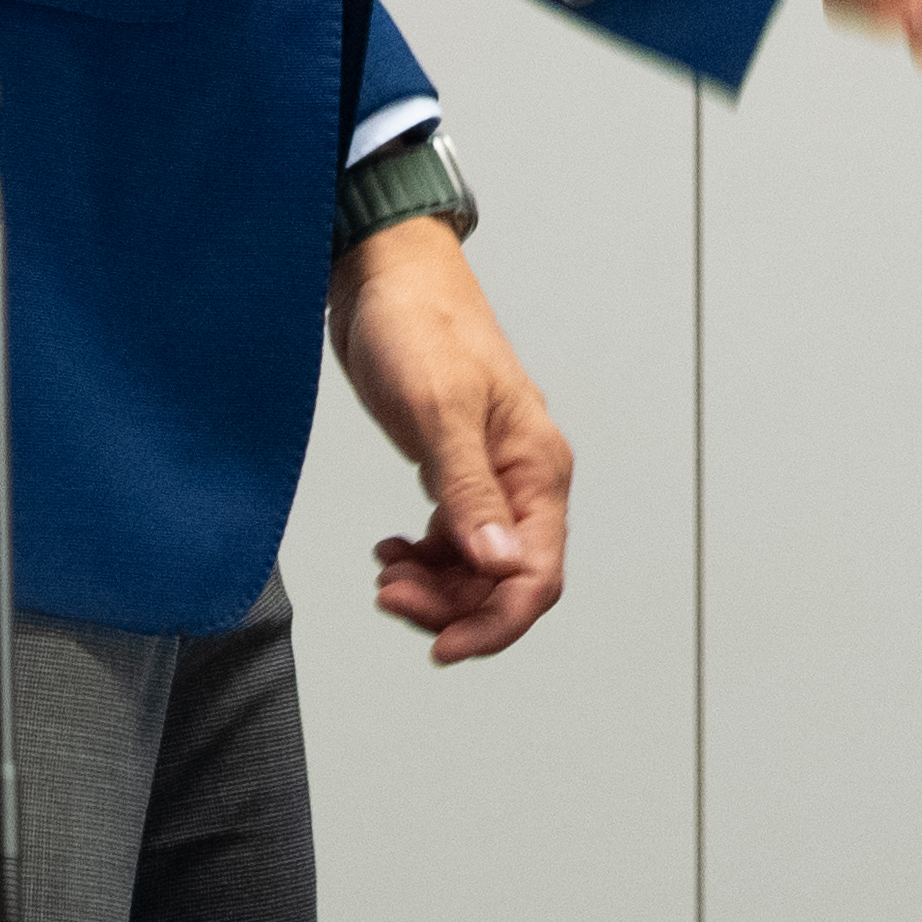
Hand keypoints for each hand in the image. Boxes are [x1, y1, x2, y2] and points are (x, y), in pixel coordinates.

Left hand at [327, 212, 570, 664]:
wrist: (385, 275)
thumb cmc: (419, 326)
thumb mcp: (438, 412)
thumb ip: (469, 493)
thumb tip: (500, 567)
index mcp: (537, 467)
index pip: (537, 575)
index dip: (495, 622)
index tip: (440, 647)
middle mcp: (524, 479)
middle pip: (506, 582)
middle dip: (451, 605)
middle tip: (389, 597)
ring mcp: (491, 477)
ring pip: (477, 567)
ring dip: (434, 586)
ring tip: (384, 572)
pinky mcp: (457, 470)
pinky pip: (455, 541)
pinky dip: (424, 559)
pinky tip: (389, 549)